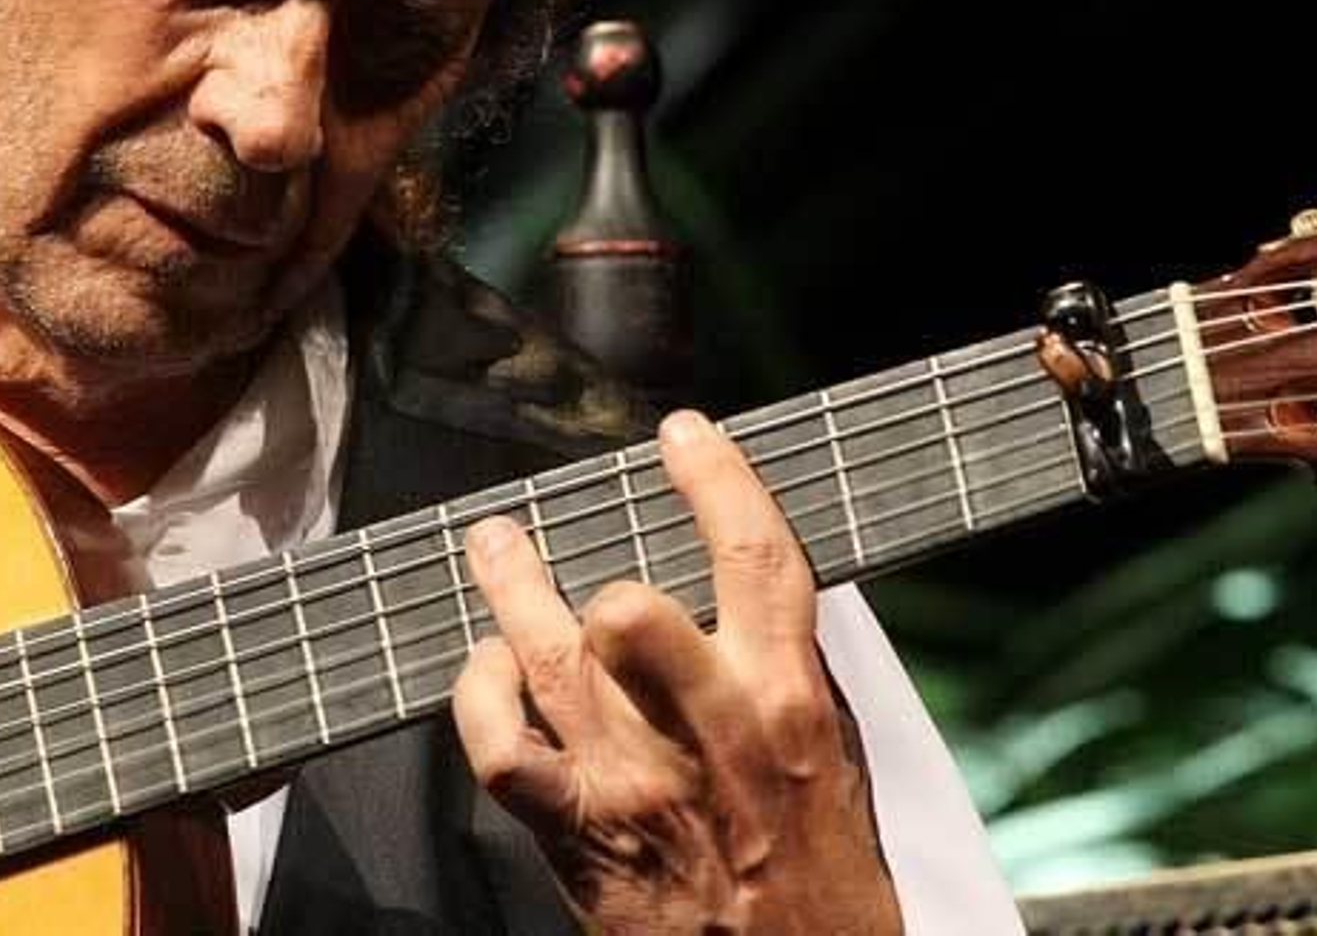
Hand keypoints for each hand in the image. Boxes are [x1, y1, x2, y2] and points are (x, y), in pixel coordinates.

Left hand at [452, 409, 902, 934]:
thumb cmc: (823, 879)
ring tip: (494, 548)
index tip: (683, 437)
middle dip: (586, 559)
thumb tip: (748, 592)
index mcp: (788, 701)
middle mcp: (712, 731)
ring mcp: (637, 783)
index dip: (715, 479)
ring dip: (511, 592)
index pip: (755, 557)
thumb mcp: (839, 756)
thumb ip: (787, 670)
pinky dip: (477, 702)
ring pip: (554, 660)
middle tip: (547, 524)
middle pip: (632, 609)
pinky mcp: (583, 836)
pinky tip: (482, 671)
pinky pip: (502, 752)